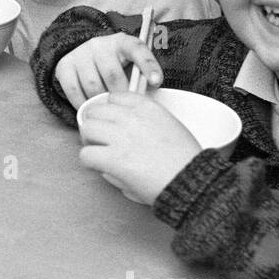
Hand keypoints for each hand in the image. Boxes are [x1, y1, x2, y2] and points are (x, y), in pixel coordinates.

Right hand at [53, 32, 162, 108]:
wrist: (85, 57)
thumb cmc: (115, 67)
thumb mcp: (129, 65)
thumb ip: (138, 78)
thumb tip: (145, 99)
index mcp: (123, 42)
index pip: (138, 50)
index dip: (148, 65)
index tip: (156, 82)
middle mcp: (100, 44)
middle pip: (113, 74)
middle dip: (120, 95)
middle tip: (124, 107)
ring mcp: (80, 53)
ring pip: (92, 85)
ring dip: (101, 101)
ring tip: (107, 108)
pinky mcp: (64, 65)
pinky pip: (74, 90)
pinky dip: (82, 103)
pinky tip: (90, 108)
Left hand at [77, 91, 200, 204]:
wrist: (192, 181)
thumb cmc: (183, 160)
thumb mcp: (169, 126)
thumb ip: (143, 123)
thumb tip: (120, 131)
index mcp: (148, 107)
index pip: (114, 97)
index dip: (110, 113)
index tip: (112, 124)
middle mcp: (132, 117)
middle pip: (95, 111)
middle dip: (95, 125)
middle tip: (101, 140)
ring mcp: (121, 137)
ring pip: (87, 129)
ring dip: (90, 142)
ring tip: (100, 154)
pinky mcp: (114, 159)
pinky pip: (86, 154)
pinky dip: (91, 163)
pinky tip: (102, 168)